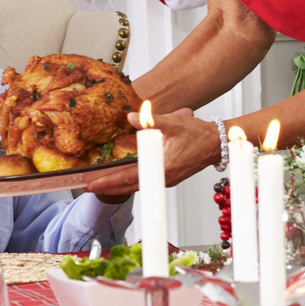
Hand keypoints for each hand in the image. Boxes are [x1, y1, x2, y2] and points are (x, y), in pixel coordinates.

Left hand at [87, 108, 217, 196]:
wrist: (217, 143)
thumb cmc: (199, 134)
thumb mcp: (173, 122)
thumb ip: (150, 120)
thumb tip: (131, 118)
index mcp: (163, 167)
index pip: (128, 178)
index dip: (108, 182)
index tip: (91, 184)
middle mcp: (163, 178)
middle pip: (129, 187)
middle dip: (107, 187)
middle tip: (86, 187)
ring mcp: (166, 179)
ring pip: (136, 186)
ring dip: (117, 186)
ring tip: (99, 184)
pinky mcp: (168, 177)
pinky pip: (144, 182)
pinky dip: (129, 182)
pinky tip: (120, 178)